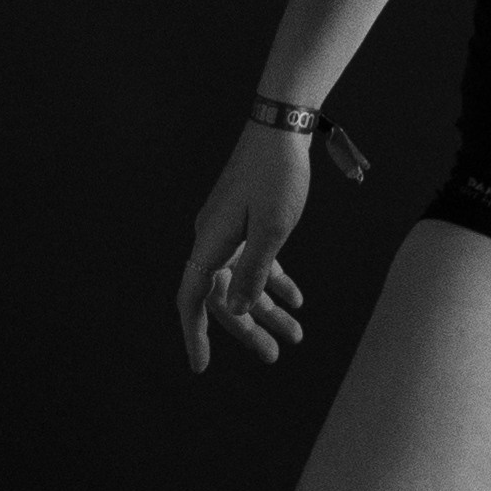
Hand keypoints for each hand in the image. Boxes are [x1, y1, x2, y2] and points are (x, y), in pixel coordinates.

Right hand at [177, 121, 310, 373]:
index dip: (196, 334)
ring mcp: (229, 227)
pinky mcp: (246, 217)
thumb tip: (235, 309)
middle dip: (249, 328)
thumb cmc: (278, 174)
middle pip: (224, 295)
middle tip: (274, 355)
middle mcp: (213, 237)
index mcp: (211, 242)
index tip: (201, 366)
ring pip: (244, 279)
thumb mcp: (273, 228)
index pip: (194, 299)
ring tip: (296, 334)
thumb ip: (253, 272)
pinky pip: (256, 258)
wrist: (282, 123)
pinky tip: (296, 299)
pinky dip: (274, 279)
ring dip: (268, 308)